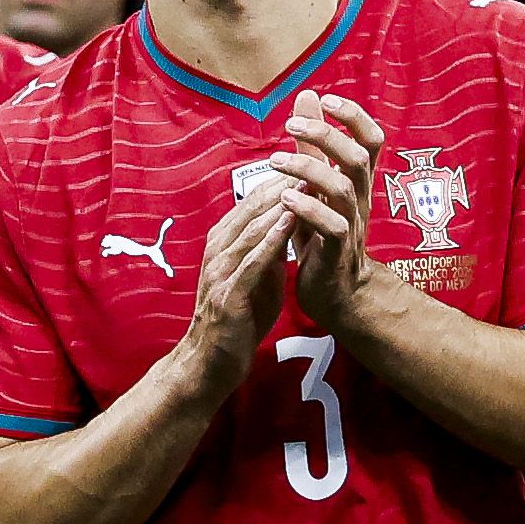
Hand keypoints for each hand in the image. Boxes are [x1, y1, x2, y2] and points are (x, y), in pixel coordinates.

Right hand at [174, 176, 302, 401]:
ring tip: (308, 181)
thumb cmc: (238, 320)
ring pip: (251, 228)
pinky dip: (272, 240)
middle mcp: (217, 250)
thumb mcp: (258, 277)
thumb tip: (292, 224)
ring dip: (281, 204)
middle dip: (284, 182)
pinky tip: (291, 222)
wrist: (211, 363)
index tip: (310, 160)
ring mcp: (220, 271)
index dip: (282, 179)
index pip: (254, 201)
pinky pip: (252, 261)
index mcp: (224, 242)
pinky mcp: (228, 295)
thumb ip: (270, 250)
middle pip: (252, 207)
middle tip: (313, 160)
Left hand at [279, 91, 386, 333]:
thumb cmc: (323, 234)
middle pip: (357, 158)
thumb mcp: (318, 184)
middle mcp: (360, 199)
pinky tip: (285, 200)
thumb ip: (313, 143)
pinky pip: (331, 226)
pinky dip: (308, 209)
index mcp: (358, 182)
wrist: (337, 293)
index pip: (372, 140)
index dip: (355, 116)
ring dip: (309, 170)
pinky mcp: (337, 252)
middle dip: (326, 136)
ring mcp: (351, 225)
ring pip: (342, 189)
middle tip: (290, 127)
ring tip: (275, 161)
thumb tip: (309, 95)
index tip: (328, 99)